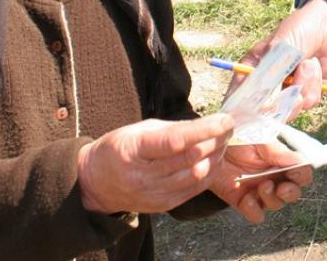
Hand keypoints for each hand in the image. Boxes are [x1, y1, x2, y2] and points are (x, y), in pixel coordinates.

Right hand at [77, 114, 233, 214]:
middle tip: (229, 127)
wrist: (97, 183)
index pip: (175, 141)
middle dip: (216, 141)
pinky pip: (193, 190)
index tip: (225, 120)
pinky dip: (208, 173)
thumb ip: (172, 129)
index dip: (204, 130)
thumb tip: (206, 125)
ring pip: (196, 176)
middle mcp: (143, 176)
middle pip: (189, 159)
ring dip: (216, 157)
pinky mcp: (162, 205)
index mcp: (134, 151)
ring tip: (223, 141)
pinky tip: (214, 159)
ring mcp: (153, 194)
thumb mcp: (139, 130)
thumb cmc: (120, 149)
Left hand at [208, 143, 313, 222]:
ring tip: (262, 186)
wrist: (210, 145)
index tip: (296, 173)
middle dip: (291, 193)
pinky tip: (248, 199)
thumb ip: (279, 152)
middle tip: (282, 188)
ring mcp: (258, 191)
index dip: (303, 175)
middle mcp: (274, 178)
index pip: (302, 173)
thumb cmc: (238, 137)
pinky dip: (254, 210)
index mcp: (282, 161)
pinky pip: (255, 215)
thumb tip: (301, 161)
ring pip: (276, 204)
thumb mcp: (260, 140)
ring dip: (271, 198)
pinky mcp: (242, 201)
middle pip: (293, 193)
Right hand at [235, 0, 326, 108]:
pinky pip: (310, 101)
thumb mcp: (280, 51)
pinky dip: (315, 84)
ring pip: (292, 108)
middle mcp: (268, 85)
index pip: (239, 99)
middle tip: (294, 90)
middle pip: (266, 113)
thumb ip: (270, 77)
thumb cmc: (298, 30)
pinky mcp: (308, 92)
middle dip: (284, 102)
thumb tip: (264, 105)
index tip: (258, 113)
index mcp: (252, 72)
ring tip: (307, 64)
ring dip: (304, 85)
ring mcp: (288, 90)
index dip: (243, 112)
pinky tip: (316, 66)